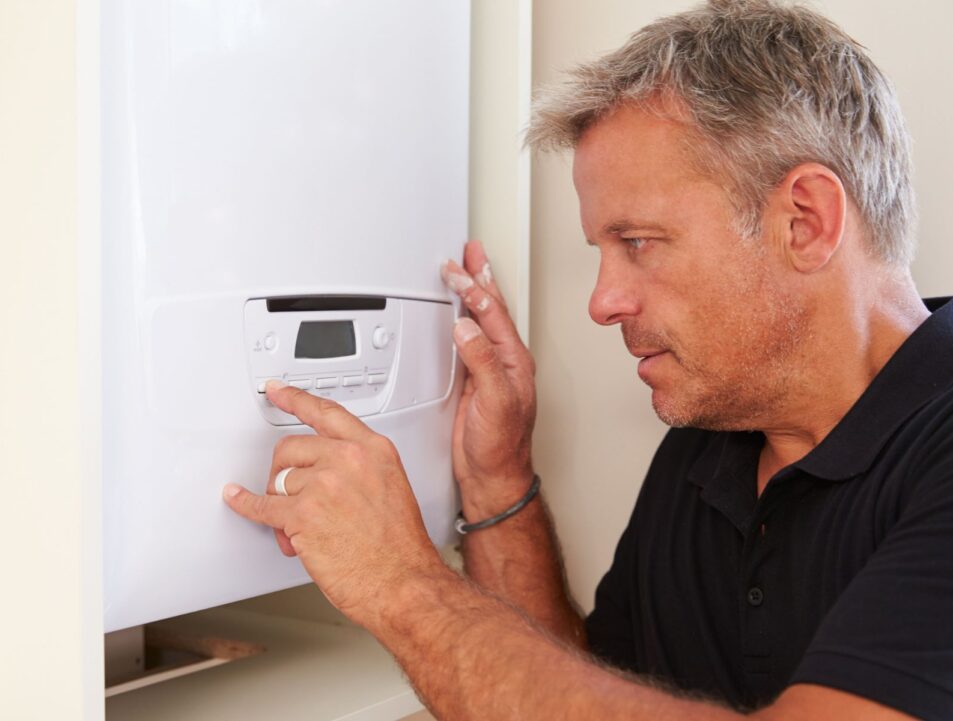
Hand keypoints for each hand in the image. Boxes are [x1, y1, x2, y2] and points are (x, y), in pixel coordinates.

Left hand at [223, 383, 445, 627]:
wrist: (403, 582)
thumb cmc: (400, 547)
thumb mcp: (391, 488)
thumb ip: (360, 470)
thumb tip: (325, 473)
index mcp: (373, 450)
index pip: (327, 413)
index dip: (297, 399)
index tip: (279, 391)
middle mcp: (348, 460)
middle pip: (293, 447)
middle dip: (285, 471)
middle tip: (292, 494)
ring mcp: (324, 485)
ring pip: (279, 481)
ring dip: (281, 503)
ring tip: (297, 527)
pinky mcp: (302, 514)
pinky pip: (262, 506)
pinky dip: (246, 504)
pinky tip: (238, 499)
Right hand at [442, 240, 537, 515]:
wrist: (492, 477)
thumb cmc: (501, 446)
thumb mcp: (495, 401)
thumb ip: (482, 362)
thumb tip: (467, 327)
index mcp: (513, 361)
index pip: (491, 314)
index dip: (472, 288)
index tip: (454, 271)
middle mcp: (503, 362)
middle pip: (491, 309)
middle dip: (479, 277)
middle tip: (469, 251)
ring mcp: (488, 370)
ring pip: (480, 321)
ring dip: (473, 293)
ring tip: (467, 269)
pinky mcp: (473, 382)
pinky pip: (466, 340)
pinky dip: (460, 319)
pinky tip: (455, 313)